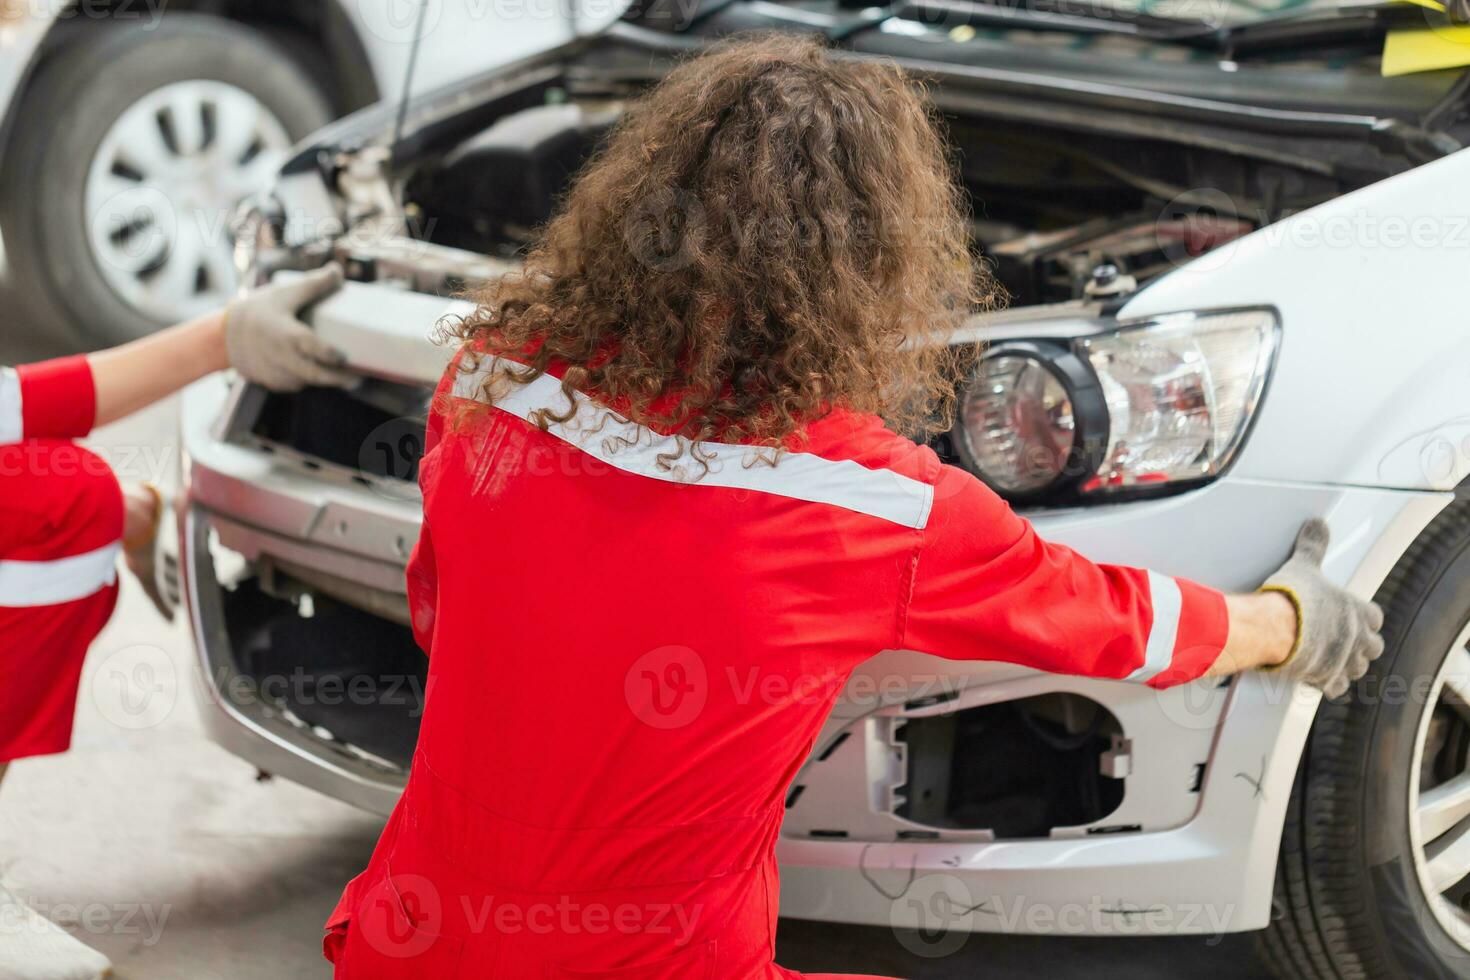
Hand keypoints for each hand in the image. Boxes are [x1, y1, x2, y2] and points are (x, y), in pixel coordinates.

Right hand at [224, 265, 355, 391]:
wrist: (225, 334)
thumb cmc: (260, 310)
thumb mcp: (285, 294)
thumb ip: (314, 284)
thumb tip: (338, 270)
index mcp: (285, 334)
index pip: (309, 347)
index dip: (328, 354)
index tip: (344, 357)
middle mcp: (281, 358)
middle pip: (315, 375)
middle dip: (338, 379)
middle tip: (359, 379)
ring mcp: (276, 374)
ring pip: (307, 382)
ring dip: (325, 381)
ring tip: (347, 377)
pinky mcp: (273, 384)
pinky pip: (296, 385)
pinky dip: (309, 381)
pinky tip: (322, 376)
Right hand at [1261, 518, 1385, 697]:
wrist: (1274, 629)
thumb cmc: (1292, 597)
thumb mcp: (1303, 565)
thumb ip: (1313, 546)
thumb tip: (1317, 523)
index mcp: (1356, 611)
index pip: (1374, 617)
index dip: (1364, 619)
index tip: (1353, 618)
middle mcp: (1357, 638)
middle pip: (1372, 647)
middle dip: (1361, 646)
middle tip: (1343, 642)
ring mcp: (1344, 660)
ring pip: (1358, 668)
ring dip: (1347, 666)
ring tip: (1332, 662)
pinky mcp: (1327, 679)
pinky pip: (1337, 687)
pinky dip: (1328, 684)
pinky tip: (1318, 679)